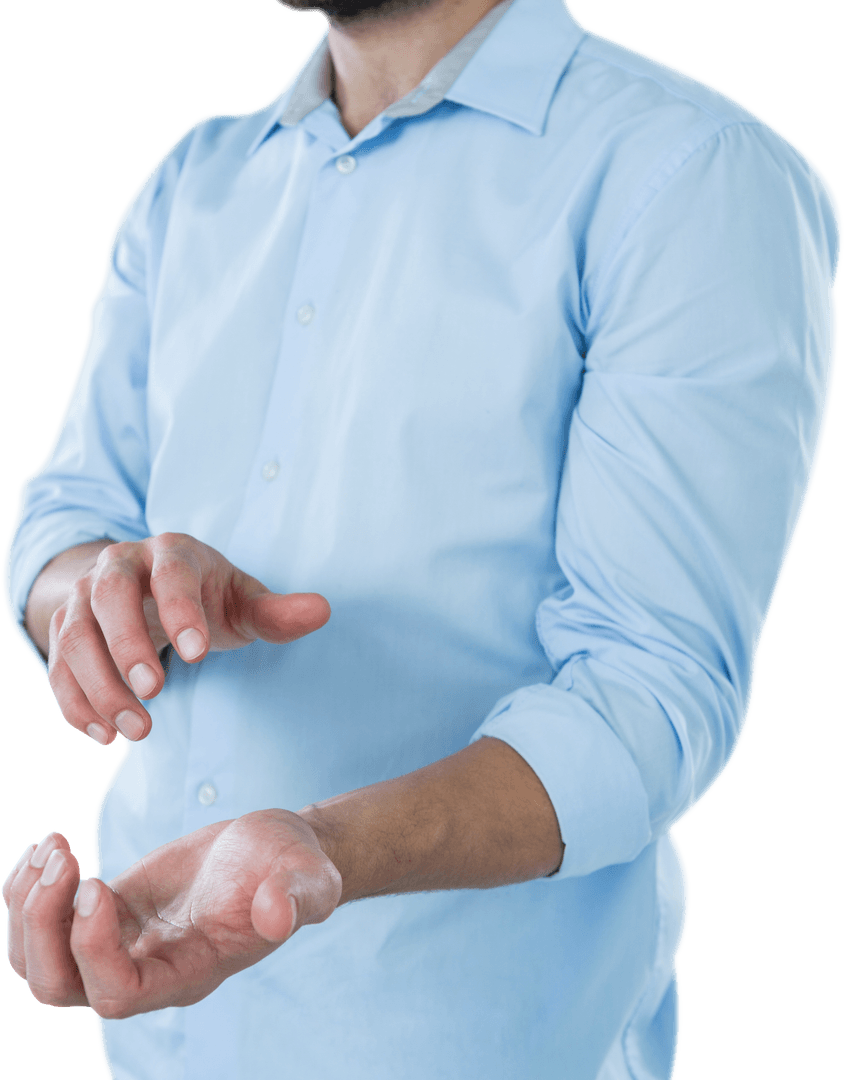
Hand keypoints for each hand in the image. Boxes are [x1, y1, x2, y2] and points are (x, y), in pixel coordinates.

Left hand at [1, 810, 340, 1017]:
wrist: (276, 851)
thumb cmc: (294, 865)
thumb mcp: (308, 876)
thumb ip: (299, 898)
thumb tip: (277, 915)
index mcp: (188, 973)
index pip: (117, 994)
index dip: (92, 948)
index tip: (97, 885)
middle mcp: (145, 970)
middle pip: (59, 987)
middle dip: (42, 927)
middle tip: (60, 856)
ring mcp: (120, 942)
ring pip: (39, 962)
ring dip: (26, 907)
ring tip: (50, 845)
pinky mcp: (108, 910)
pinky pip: (45, 921)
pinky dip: (30, 888)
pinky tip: (51, 845)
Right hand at [37, 532, 329, 743]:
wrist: (148, 588)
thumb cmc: (205, 596)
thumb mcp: (242, 600)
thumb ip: (276, 613)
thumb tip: (322, 611)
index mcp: (171, 553)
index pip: (171, 574)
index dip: (181, 611)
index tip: (198, 655)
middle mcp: (119, 567)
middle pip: (109, 596)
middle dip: (127, 645)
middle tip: (155, 692)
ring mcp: (85, 597)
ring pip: (76, 634)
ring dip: (99, 685)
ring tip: (136, 729)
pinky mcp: (64, 630)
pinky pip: (57, 665)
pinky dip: (74, 703)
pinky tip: (104, 735)